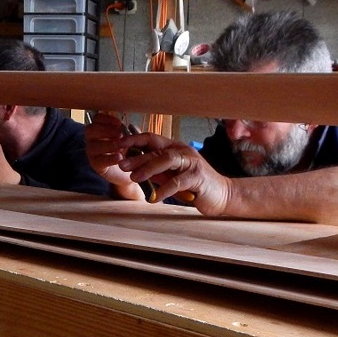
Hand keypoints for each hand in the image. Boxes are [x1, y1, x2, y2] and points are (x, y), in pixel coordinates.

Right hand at [84, 112, 144, 199]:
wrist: (128, 172)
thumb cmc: (127, 152)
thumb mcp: (129, 139)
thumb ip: (127, 131)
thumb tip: (129, 125)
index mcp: (99, 129)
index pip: (96, 119)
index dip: (106, 119)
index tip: (119, 123)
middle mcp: (92, 140)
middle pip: (90, 130)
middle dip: (105, 130)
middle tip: (120, 134)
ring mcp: (92, 152)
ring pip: (93, 145)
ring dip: (108, 144)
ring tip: (120, 146)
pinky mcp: (96, 165)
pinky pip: (99, 160)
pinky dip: (109, 158)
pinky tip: (119, 157)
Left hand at [115, 129, 231, 214]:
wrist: (221, 194)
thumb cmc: (193, 185)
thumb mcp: (170, 175)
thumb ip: (154, 170)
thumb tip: (130, 165)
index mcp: (174, 148)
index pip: (151, 139)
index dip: (133, 140)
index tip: (117, 145)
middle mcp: (183, 151)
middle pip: (157, 150)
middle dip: (137, 157)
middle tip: (120, 164)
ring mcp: (192, 162)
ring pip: (167, 160)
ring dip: (148, 168)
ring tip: (134, 178)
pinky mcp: (198, 177)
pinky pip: (178, 182)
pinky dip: (164, 190)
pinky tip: (154, 197)